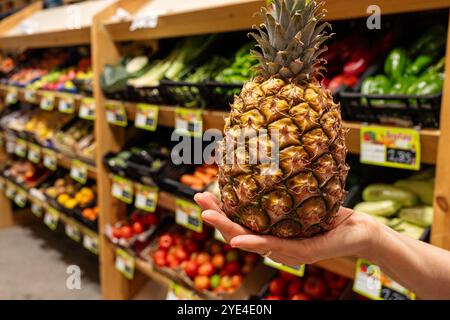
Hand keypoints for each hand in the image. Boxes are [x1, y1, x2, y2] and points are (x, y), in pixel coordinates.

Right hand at [194, 192, 379, 265]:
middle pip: (238, 232)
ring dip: (226, 229)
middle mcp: (275, 244)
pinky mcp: (302, 253)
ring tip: (208, 215)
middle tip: (197, 200)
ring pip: (250, 241)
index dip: (220, 209)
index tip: (203, 192)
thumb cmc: (331, 213)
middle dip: (215, 218)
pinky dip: (253, 243)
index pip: (240, 221)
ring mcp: (287, 251)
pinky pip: (275, 247)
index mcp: (271, 231)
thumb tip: (266, 158)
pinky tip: (237, 238)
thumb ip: (283, 187)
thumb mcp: (301, 197)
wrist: (360, 230)